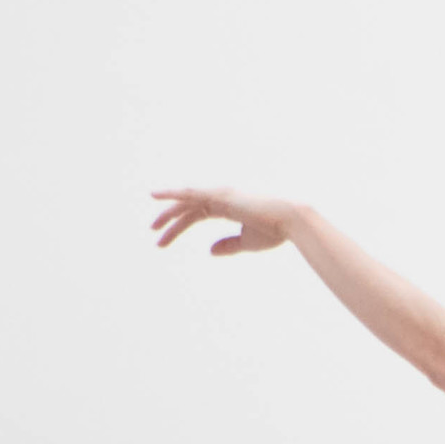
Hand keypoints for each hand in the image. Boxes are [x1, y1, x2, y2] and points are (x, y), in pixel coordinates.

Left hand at [149, 188, 299, 256]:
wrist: (291, 221)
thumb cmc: (275, 231)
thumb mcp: (247, 242)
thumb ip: (228, 245)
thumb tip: (209, 251)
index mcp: (228, 207)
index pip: (196, 215)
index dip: (178, 227)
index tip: (162, 241)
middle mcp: (222, 197)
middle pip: (187, 208)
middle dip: (169, 221)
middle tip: (153, 233)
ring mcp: (221, 194)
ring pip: (187, 200)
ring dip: (168, 211)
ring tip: (152, 225)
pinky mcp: (221, 194)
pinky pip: (191, 192)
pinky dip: (173, 192)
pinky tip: (156, 195)